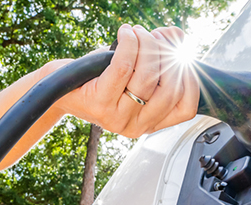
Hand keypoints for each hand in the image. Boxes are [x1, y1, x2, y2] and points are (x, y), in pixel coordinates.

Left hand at [48, 24, 198, 137]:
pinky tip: (126, 33)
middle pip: (170, 90)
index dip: (190, 80)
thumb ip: (161, 56)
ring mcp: (118, 118)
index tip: (181, 58)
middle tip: (154, 37)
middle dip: (166, 55)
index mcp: (151, 123)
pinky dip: (129, 44)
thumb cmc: (100, 79)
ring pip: (147, 77)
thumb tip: (177, 36)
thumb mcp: (135, 71)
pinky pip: (123, 68)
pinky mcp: (99, 104)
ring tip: (137, 32)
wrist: (60, 90)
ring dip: (146, 45)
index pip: (186, 109)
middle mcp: (136, 126)